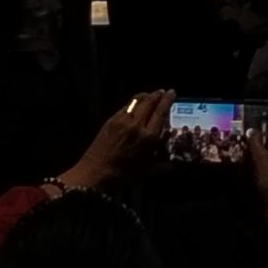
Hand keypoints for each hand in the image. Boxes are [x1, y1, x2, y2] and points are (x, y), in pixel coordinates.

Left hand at [54, 88, 171, 190]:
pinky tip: (134, 105)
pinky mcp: (112, 119)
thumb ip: (160, 166)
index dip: (167, 100)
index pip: (161, 112)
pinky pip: (126, 106)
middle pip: (150, 101)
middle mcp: (137, 124)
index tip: (172, 92)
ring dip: (146, 95)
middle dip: (157, 94)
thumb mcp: (144, 172)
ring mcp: (123, 120)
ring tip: (150, 94)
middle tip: (162, 91)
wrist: (95, 173)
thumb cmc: (122, 176)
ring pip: (137, 100)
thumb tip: (171, 166)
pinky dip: (133, 102)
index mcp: (148, 137)